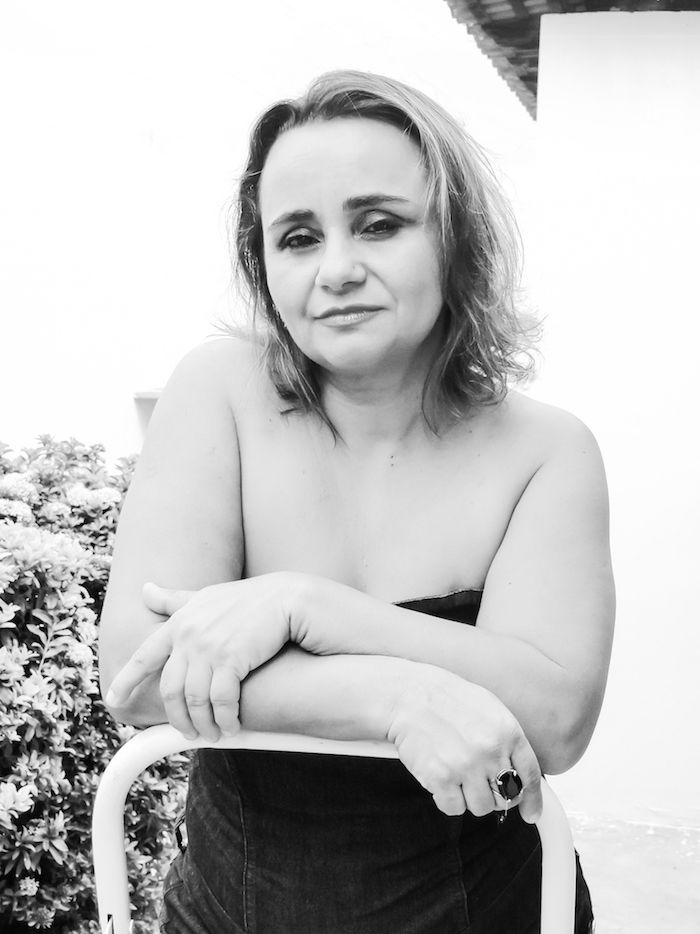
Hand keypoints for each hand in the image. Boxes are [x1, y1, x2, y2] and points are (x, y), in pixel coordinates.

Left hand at [105, 575, 293, 740]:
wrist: (285, 599)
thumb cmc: (247, 599)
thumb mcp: (205, 595)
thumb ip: (174, 599)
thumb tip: (144, 589)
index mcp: (180, 622)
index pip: (145, 656)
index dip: (127, 680)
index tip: (113, 701)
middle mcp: (189, 635)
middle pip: (170, 689)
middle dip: (177, 718)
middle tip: (189, 733)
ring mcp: (209, 648)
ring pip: (195, 700)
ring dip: (203, 724)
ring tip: (213, 734)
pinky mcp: (232, 659)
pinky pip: (222, 700)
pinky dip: (225, 719)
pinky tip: (232, 726)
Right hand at [387, 665, 541, 822]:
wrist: (408, 695)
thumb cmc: (446, 699)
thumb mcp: (488, 708)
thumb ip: (507, 740)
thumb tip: (518, 772)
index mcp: (507, 731)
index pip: (530, 776)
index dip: (533, 800)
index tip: (531, 813)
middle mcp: (490, 751)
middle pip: (506, 798)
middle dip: (494, 794)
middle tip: (478, 782)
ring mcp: (466, 766)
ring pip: (482, 807)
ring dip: (470, 797)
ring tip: (456, 774)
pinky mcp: (441, 778)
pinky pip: (454, 808)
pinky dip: (447, 799)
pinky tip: (441, 778)